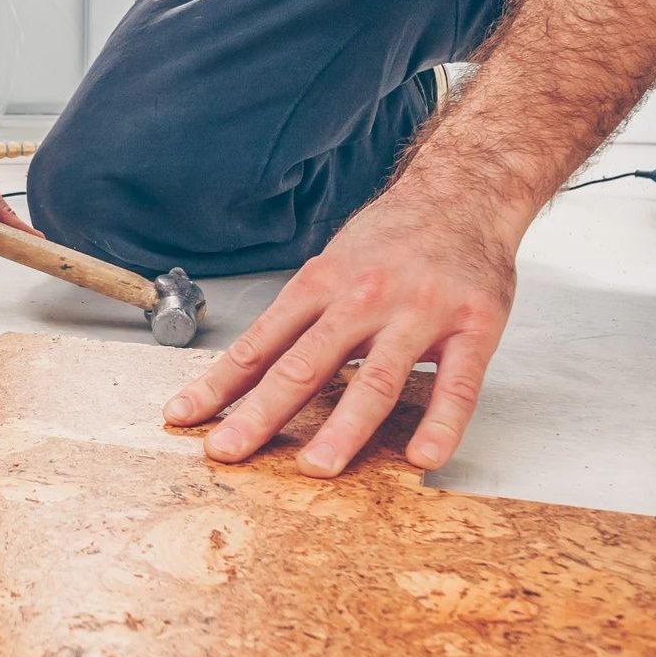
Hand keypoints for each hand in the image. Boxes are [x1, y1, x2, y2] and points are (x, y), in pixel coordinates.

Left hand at [163, 186, 517, 474]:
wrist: (464, 190)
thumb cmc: (390, 238)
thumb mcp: (330, 266)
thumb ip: (298, 320)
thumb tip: (246, 373)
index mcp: (320, 284)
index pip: (259, 344)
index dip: (218, 384)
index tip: (182, 416)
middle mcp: (363, 297)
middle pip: (305, 365)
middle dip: (261, 412)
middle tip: (228, 451)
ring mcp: (419, 312)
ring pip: (376, 379)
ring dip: (344, 427)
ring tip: (317, 466)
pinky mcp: (473, 325)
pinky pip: (458, 383)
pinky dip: (441, 423)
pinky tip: (422, 456)